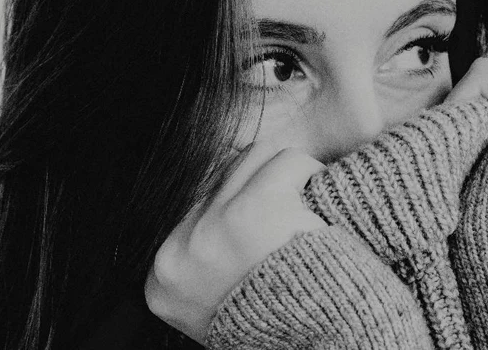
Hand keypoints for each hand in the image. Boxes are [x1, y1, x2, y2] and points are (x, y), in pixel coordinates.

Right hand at [144, 144, 326, 342]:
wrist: (324, 345)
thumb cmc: (279, 325)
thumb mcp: (216, 301)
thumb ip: (207, 257)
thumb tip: (214, 194)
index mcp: (163, 277)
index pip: (192, 209)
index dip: (233, 203)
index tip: (261, 219)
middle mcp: (182, 248)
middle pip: (219, 175)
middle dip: (256, 182)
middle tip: (289, 200)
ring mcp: (216, 225)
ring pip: (253, 157)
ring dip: (282, 172)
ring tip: (306, 199)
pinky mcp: (258, 207)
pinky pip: (289, 160)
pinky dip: (309, 172)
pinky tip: (322, 195)